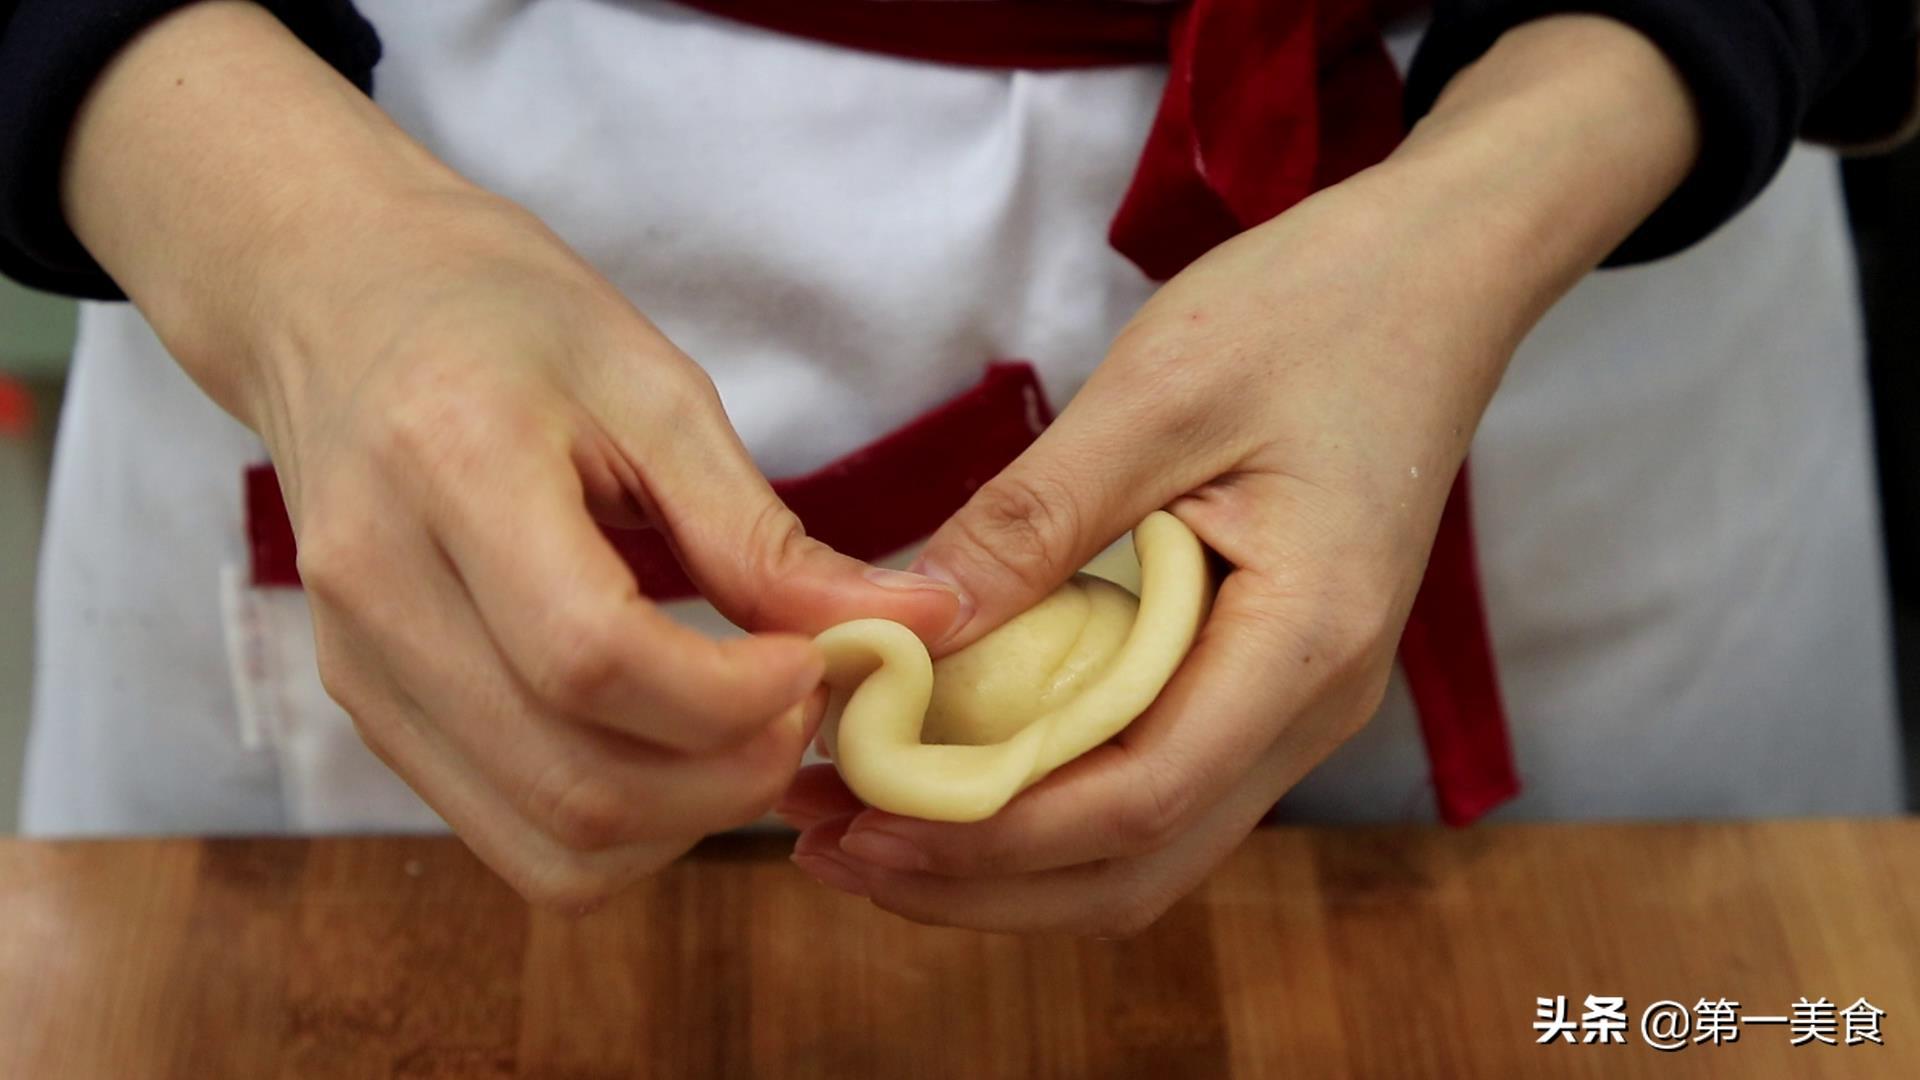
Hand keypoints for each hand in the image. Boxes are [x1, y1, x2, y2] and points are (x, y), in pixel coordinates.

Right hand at [62, 3, 960, 907]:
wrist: (339, 302)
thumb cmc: (504, 318)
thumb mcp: (652, 387)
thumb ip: (762, 531)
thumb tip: (910, 622)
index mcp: (451, 467)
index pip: (593, 657)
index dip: (733, 696)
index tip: (817, 661)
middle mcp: (381, 590)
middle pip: (575, 781)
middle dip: (731, 776)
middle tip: (803, 704)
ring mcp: (360, 669)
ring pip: (549, 844)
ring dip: (685, 820)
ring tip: (744, 728)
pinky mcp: (370, 714)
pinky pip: (513, 837)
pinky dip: (623, 827)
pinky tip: (672, 744)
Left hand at [779, 15, 1699, 933]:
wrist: (1434, 277)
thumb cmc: (1315, 311)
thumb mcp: (1156, 395)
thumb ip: (1033, 521)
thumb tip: (906, 634)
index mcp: (1306, 640)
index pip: (1140, 800)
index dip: (988, 833)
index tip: (857, 816)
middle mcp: (1315, 704)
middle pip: (1137, 864)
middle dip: (976, 880)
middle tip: (833, 844)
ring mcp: (1296, 702)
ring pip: (1144, 845)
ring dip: (1004, 857)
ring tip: (866, 823)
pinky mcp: (1266, 678)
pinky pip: (1153, 785)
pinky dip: (1047, 804)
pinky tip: (958, 767)